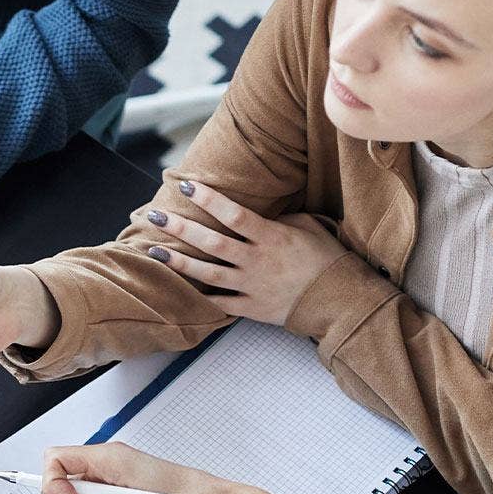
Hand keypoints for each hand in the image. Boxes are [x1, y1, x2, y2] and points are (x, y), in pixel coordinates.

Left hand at [140, 180, 346, 326]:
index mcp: (271, 237)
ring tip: (154, 250)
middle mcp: (257, 261)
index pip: (233, 214)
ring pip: (208, 274)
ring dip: (179, 262)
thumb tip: (255, 214)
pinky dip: (200, 298)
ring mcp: (252, 286)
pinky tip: (177, 288)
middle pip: (211, 243)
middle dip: (181, 228)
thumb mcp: (307, 227)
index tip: (186, 186)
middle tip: (156, 215)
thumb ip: (279, 219)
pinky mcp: (251, 307)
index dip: (208, 199)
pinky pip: (220, 303)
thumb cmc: (325, 258)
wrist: (338, 299)